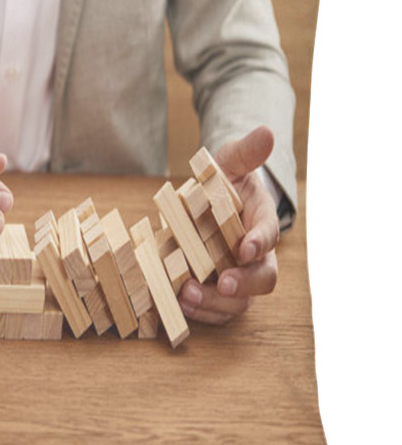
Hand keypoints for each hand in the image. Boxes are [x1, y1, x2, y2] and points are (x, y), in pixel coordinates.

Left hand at [178, 126, 280, 323]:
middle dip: (243, 284)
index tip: (244, 248)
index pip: (268, 235)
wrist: (206, 203)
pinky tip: (176, 305)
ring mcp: (235, 276)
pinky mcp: (213, 291)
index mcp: (260, 223)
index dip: (259, 244)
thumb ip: (245, 152)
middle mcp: (253, 256)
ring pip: (237, 301)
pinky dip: (198, 312)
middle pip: (262, 279)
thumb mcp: (229, 162)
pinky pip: (213, 310)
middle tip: (222, 283)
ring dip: (214, 303)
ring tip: (186, 296)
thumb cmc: (222, 182)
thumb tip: (266, 132)